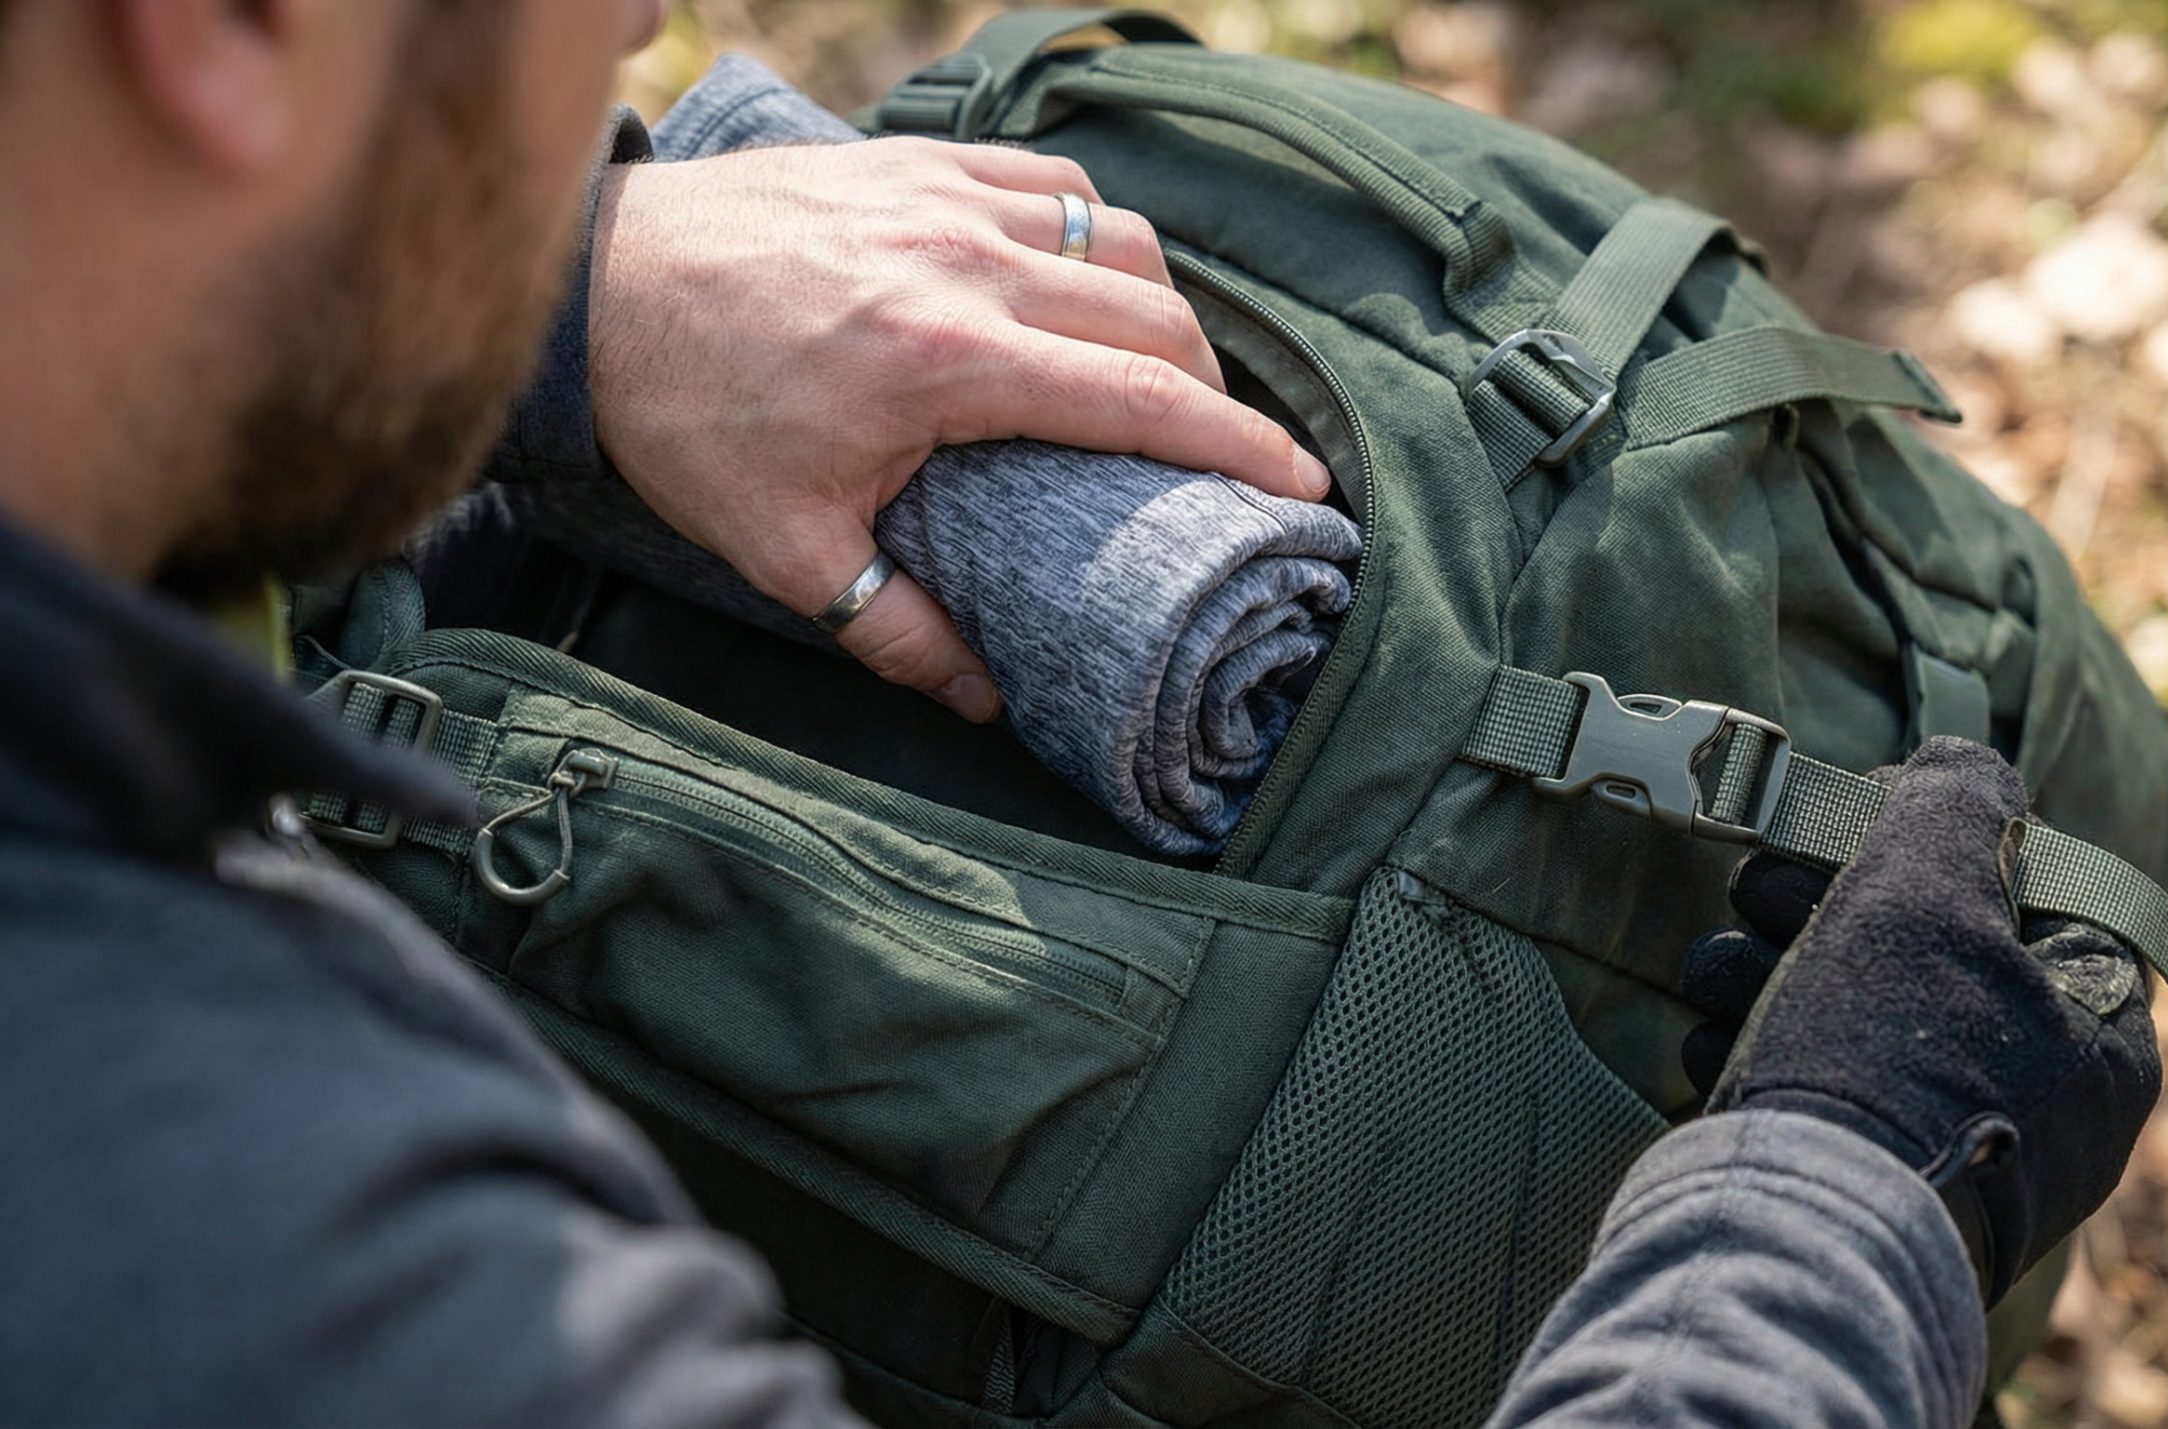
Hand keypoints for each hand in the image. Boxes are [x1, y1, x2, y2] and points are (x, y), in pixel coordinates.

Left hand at [585, 139, 1331, 721]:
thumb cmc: (687, 415)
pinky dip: (1094, 233)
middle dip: (1216, 386)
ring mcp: (945, 198)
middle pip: (1154, 316)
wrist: (594, 286)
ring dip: (1162, 304)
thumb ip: (899, 632)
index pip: (1144, 397)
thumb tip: (986, 703)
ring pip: (1118, 236)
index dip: (1242, 444)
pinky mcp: (916, 161)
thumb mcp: (788, 549)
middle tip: (1229, 447)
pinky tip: (1086, 277)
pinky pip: (1051, 183)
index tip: (1305, 484)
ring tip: (1164, 368)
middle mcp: (968, 263)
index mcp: (951, 362)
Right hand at [1687, 737, 2161, 1304]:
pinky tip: (1712, 1040)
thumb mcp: (1928, 887)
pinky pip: (1816, 1087)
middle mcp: (2040, 1106)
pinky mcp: (1860, 1190)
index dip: (1937, 840)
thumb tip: (1959, 766)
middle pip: (1927, 950)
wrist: (1793, 1240)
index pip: (2035, 894)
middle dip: (1820, 904)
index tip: (1855, 824)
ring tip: (1714, 974)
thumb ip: (1956, 799)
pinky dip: (1758, 1049)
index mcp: (2098, 1038)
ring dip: (1769, 969)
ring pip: (1855, 1013)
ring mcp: (1949, 1154)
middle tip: (1757, 892)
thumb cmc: (1883, 1057)